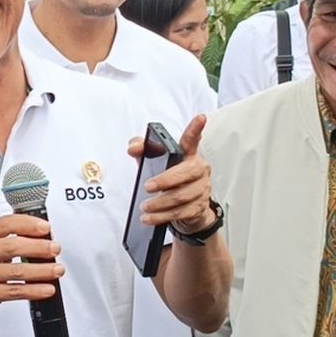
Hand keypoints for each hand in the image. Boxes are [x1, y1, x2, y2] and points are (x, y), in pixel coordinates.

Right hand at [0, 215, 63, 325]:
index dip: (29, 224)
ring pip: (18, 271)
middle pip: (13, 246)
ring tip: (57, 269)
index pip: (6, 224)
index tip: (45, 227)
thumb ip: (1, 239)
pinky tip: (47, 288)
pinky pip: (15, 292)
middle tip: (55, 248)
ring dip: (42, 270)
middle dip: (39, 247)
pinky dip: (35, 290)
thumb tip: (38, 236)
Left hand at [127, 115, 214, 233]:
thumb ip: (142, 150)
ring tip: (145, 207)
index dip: (195, 129)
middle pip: (186, 173)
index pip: (192, 140)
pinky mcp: (200, 207)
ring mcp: (202, 189)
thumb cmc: (170, 181)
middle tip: (148, 186)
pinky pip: (181, 213)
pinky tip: (150, 218)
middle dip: (165, 180)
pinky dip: (162, 217)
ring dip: (160, 203)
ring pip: (182, 196)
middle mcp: (199, 169)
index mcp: (188, 155)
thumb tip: (133, 148)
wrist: (187, 210)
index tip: (200, 118)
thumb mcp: (154, 163)